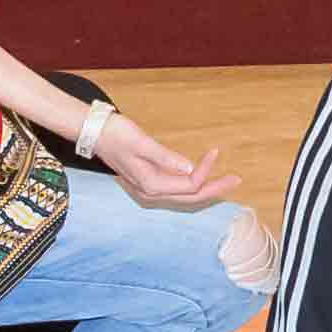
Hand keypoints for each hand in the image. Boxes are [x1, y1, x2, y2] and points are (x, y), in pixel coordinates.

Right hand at [96, 119, 231, 209]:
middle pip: (190, 197)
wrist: (95, 134)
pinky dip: (192, 185)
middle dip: (214, 189)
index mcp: (151, 185)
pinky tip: (203, 178)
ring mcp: (149, 189)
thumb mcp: (143, 144)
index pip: (188, 185)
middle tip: (236, 180)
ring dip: (205, 189)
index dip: (205, 170)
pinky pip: (176, 190)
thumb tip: (190, 168)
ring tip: (225, 181)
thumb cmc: (117, 135)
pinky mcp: (148, 182)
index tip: (215, 151)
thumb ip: (166, 157)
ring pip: (183, 196)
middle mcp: (150, 192)